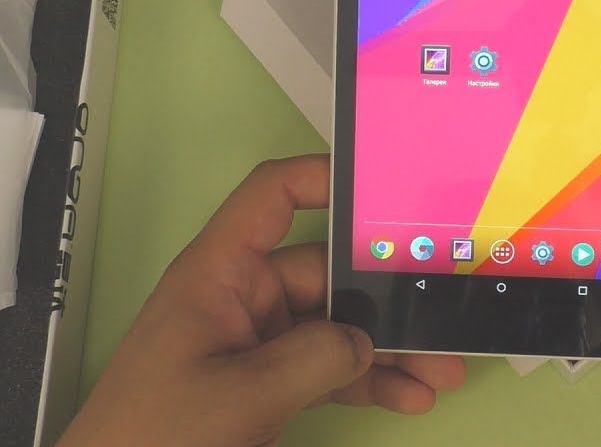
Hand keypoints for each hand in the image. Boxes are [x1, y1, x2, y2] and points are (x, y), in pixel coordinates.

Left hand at [59, 156, 464, 446]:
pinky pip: (330, 369)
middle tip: (441, 311)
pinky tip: (410, 397)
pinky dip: (371, 382)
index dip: (325, 178)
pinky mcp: (266, 384)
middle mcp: (242, 296)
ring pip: (338, 327)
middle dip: (385, 295)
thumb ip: (313, 358)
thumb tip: (363, 341)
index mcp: (220, 272)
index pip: (273, 196)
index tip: (385, 190)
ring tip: (443, 370)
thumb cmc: (157, 434)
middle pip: (327, 271)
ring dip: (390, 347)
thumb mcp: (240, 393)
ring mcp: (257, 343)